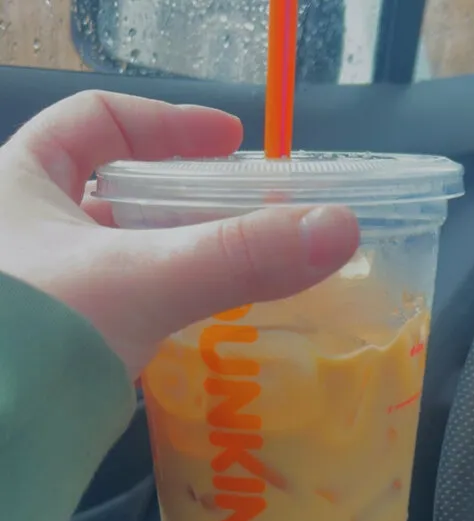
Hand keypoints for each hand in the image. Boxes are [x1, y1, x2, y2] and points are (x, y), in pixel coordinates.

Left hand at [0, 91, 358, 378]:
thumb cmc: (39, 330)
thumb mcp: (142, 281)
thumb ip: (237, 256)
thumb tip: (339, 228)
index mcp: (18, 179)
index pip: (98, 119)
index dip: (169, 124)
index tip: (232, 144)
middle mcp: (17, 228)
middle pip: (113, 195)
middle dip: (183, 207)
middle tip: (248, 226)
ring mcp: (31, 291)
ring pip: (113, 260)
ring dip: (171, 266)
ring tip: (234, 283)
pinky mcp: (43, 344)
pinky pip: (108, 312)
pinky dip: (151, 315)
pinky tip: (190, 337)